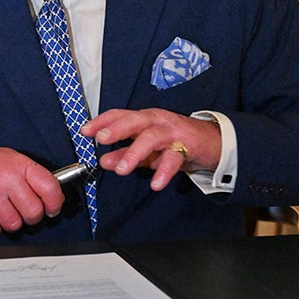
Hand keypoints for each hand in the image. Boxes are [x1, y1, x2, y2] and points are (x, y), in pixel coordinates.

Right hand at [0, 146, 64, 237]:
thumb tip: (53, 197)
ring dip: (11, 222)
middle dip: (31, 216)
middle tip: (24, 210)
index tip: (52, 208)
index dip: (54, 203)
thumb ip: (32, 176)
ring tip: (3, 210)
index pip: (49, 188)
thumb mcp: (11, 160)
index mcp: (19, 165)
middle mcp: (6, 179)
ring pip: (15, 224)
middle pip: (34, 212)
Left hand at [81, 108, 220, 190]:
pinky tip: (155, 183)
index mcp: (144, 119)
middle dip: (116, 128)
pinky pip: (174, 158)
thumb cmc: (175, 142)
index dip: (102, 121)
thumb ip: (124, 154)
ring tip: (121, 170)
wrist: (213, 142)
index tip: (85, 131)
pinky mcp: (188, 145)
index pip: (120, 115)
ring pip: (151, 138)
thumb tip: (103, 161)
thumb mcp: (147, 150)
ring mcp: (172, 131)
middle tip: (101, 139)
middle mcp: (157, 121)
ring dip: (134, 152)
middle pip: (134, 120)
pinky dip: (163, 171)